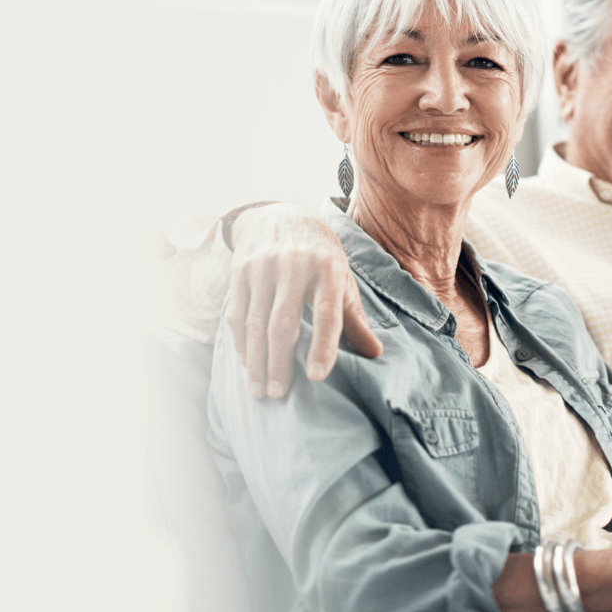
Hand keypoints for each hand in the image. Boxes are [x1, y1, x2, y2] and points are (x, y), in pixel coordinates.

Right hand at [224, 204, 382, 398]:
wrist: (281, 216)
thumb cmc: (319, 257)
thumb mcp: (343, 280)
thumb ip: (355, 318)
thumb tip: (375, 354)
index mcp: (328, 269)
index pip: (327, 313)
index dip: (322, 346)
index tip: (317, 377)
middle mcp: (295, 265)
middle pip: (283, 323)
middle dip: (280, 362)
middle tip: (278, 394)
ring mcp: (264, 266)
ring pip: (255, 322)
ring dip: (256, 360)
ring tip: (259, 390)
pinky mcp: (241, 270)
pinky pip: (237, 313)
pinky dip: (241, 342)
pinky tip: (248, 363)